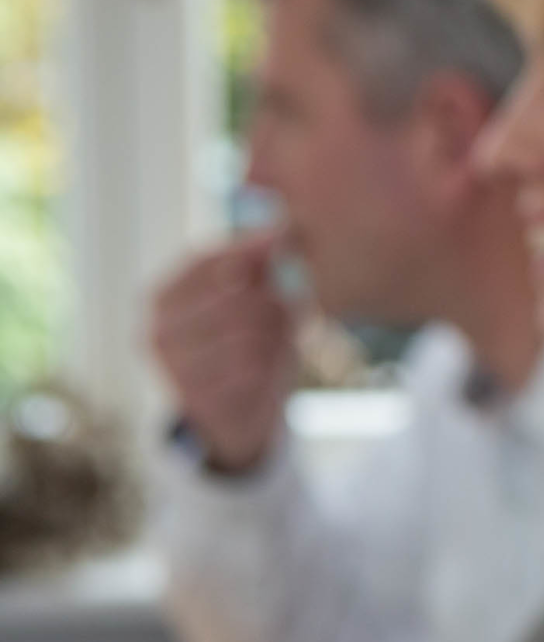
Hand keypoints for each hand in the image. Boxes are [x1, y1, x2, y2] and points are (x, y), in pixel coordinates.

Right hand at [147, 232, 295, 473]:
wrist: (240, 413)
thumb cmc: (249, 343)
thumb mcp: (252, 298)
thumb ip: (258, 264)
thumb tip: (279, 228)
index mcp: (163, 297)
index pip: (204, 260)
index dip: (248, 248)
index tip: (283, 240)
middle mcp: (157, 331)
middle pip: (230, 297)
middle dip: (271, 302)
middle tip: (287, 311)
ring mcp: (173, 369)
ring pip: (246, 336)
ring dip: (276, 337)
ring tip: (277, 341)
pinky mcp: (199, 402)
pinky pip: (252, 372)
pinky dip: (272, 367)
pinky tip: (269, 369)